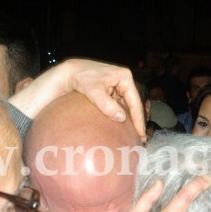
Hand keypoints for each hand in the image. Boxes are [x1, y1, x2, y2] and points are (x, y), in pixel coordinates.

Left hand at [9, 58, 145, 141]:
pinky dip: (123, 116)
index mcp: (124, 77)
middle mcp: (124, 81)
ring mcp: (119, 86)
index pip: (135, 101)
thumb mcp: (93, 91)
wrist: (69, 72)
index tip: (141, 134)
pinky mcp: (113, 91)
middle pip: (134, 104)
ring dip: (131, 120)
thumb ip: (107, 105)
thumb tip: (122, 118)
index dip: (138, 119)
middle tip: (141, 139)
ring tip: (135, 135)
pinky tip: (124, 127)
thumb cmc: (81, 78)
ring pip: (128, 106)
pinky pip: (121, 105)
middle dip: (137, 121)